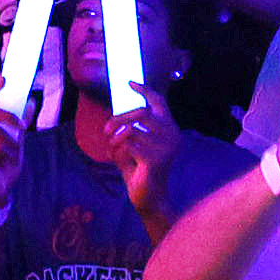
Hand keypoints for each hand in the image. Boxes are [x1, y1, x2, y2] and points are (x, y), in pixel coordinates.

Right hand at [0, 92, 25, 207]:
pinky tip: (6, 162)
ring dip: (10, 142)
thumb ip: (20, 123)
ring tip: (12, 154)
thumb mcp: (15, 141)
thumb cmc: (2, 163)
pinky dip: (8, 153)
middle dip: (7, 115)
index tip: (4, 78)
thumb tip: (31, 103)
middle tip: (21, 125)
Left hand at [104, 86, 179, 219]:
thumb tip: (118, 112)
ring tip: (112, 147)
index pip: (160, 102)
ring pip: (131, 129)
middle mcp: (173, 136)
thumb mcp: (134, 144)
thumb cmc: (139, 168)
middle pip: (141, 113)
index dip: (145, 90)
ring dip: (115, 137)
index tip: (130, 83)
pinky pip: (128, 144)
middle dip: (119, 118)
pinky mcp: (155, 160)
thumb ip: (131, 127)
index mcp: (170, 130)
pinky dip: (118, 149)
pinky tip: (118, 158)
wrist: (147, 196)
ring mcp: (166, 148)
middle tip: (106, 129)